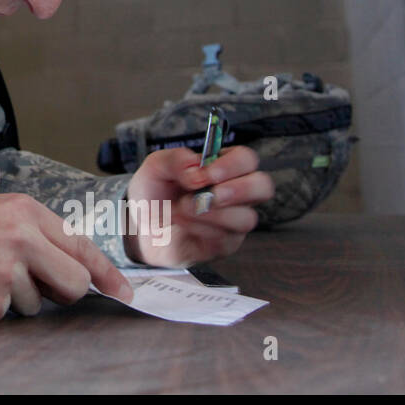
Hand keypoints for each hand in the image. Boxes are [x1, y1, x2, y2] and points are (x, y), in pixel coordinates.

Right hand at [0, 193, 135, 320]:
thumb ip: (33, 233)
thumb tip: (72, 265)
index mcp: (24, 211)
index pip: (80, 245)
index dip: (107, 273)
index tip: (123, 291)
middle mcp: (22, 237)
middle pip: (75, 281)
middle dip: (65, 292)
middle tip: (43, 289)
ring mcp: (8, 270)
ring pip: (39, 302)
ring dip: (17, 298)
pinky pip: (10, 314)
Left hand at [124, 145, 273, 266]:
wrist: (141, 227)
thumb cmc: (155, 194)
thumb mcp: (156, 168)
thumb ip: (175, 159)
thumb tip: (197, 169)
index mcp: (222, 168)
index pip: (246, 160)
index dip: (232, 165)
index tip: (206, 173)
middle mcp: (235, 193)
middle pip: (263, 186)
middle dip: (239, 189)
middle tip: (210, 194)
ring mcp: (233, 221)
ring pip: (246, 217)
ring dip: (210, 212)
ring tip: (181, 209)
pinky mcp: (225, 245)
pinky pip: (225, 238)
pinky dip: (200, 228)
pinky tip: (182, 224)